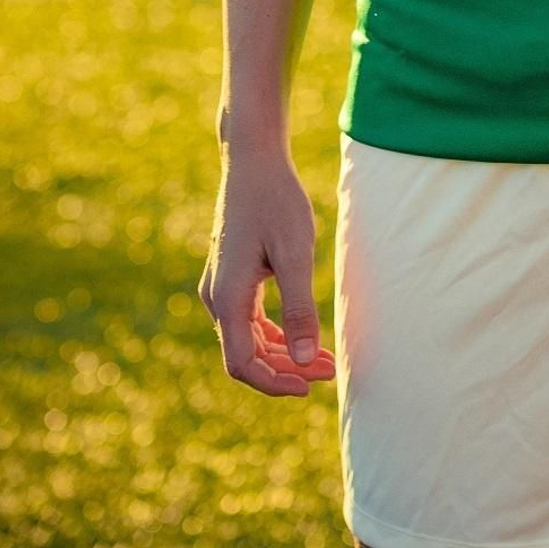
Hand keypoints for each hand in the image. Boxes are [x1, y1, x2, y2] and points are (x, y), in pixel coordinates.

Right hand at [198, 144, 336, 397]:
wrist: (253, 160)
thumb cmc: (276, 201)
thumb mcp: (295, 254)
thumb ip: (300, 308)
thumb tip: (306, 360)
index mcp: (226, 298)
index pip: (242, 363)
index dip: (275, 383)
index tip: (311, 386)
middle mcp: (216, 298)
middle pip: (246, 356)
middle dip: (288, 370)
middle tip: (333, 370)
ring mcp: (220, 288)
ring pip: (248, 340)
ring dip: (284, 354)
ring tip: (327, 359)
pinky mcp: (231, 277)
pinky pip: (249, 321)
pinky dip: (276, 334)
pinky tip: (305, 336)